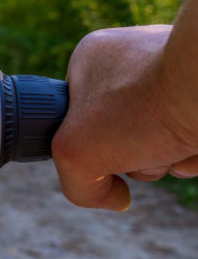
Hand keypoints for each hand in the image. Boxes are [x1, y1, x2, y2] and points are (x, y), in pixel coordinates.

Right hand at [51, 25, 197, 210]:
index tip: (102, 153)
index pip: (77, 119)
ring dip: (168, 159)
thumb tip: (119, 198)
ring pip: (160, 140)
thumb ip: (78, 186)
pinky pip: (190, 136)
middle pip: (122, 136)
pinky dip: (193, 152)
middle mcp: (132, 61)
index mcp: (91, 60)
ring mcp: (173, 73)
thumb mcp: (74, 152)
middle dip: (136, 159)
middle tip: (142, 148)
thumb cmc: (145, 106)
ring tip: (176, 143)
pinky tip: (195, 141)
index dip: (88, 148)